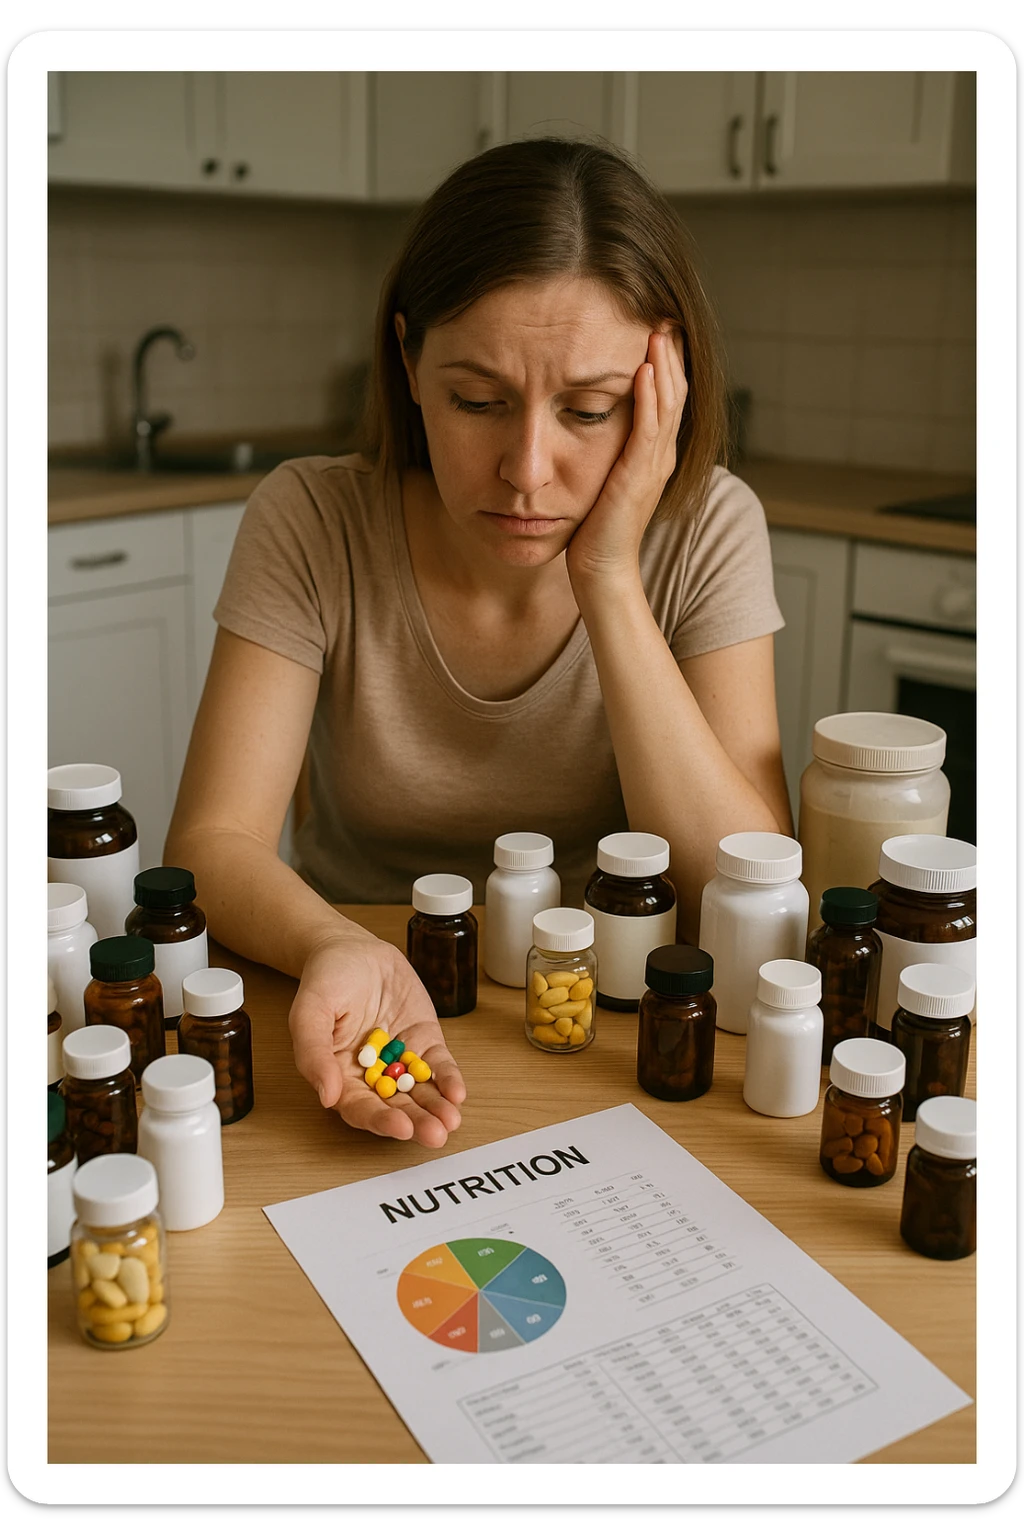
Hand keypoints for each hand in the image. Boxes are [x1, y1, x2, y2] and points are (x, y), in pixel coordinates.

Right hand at [288, 933, 465, 1147]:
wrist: (351, 948)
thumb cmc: (325, 981)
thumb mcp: (309, 1012)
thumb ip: (314, 1053)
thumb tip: (327, 1097)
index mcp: (339, 1075)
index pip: (360, 1107)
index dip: (380, 1121)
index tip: (400, 1128)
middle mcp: (371, 1074)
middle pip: (395, 1106)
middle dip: (416, 1122)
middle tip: (436, 1134)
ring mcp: (399, 1058)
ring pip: (420, 1091)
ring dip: (436, 1108)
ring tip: (451, 1121)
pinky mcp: (423, 1040)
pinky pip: (437, 1065)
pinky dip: (448, 1079)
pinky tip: (457, 1092)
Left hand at [565, 327, 687, 593]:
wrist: (600, 569)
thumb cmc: (595, 529)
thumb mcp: (603, 478)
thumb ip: (607, 450)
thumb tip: (587, 420)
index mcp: (655, 454)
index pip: (667, 397)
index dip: (667, 362)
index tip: (657, 328)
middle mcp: (661, 455)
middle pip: (675, 392)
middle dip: (671, 353)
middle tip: (665, 315)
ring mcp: (654, 465)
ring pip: (667, 404)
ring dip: (663, 364)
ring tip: (658, 329)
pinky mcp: (638, 476)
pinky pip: (648, 428)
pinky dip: (648, 396)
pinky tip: (643, 368)